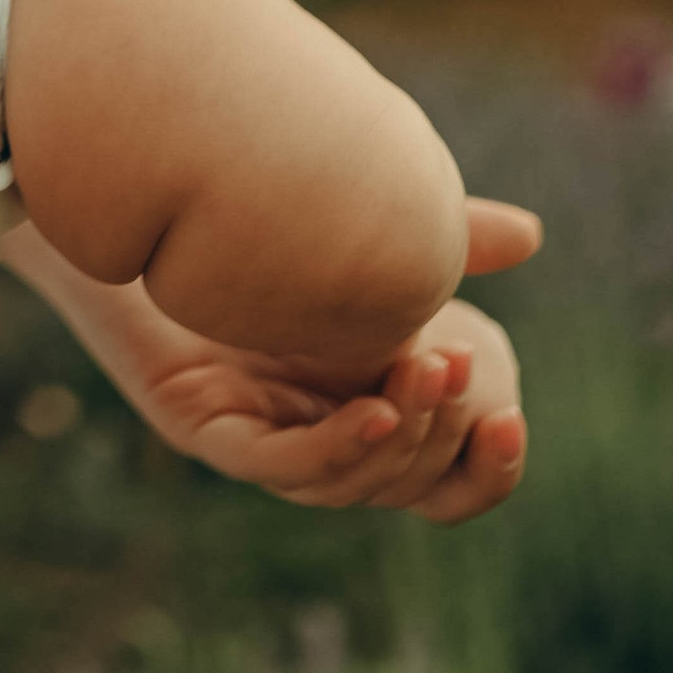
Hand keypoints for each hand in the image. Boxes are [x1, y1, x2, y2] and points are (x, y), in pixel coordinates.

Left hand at [132, 196, 537, 522]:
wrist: (141, 187)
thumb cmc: (252, 210)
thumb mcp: (365, 227)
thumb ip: (442, 236)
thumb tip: (531, 235)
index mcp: (360, 408)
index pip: (443, 484)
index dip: (485, 469)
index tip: (513, 420)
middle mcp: (310, 435)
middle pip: (401, 486)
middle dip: (441, 433)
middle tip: (462, 362)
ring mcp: (255, 437)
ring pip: (343, 482)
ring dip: (396, 435)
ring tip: (426, 367)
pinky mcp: (200, 427)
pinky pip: (274, 463)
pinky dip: (330, 445)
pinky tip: (370, 407)